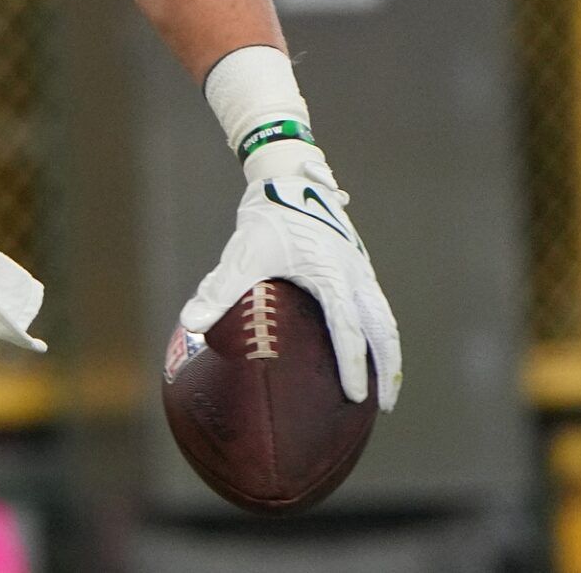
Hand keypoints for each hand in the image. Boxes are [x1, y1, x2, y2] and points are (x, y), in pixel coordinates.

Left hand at [180, 158, 401, 410]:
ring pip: (385, 316)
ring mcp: (359, 267)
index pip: (347, 327)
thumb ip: (219, 290)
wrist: (288, 174)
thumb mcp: (243, 252)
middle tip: (385, 405)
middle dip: (388, 367)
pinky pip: (378, 304)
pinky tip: (370, 349)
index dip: (352, 364)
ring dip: (389, 351)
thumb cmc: (267, 214)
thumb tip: (191, 323)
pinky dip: (381, 331)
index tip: (354, 396)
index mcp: (331, 273)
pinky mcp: (357, 264)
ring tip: (386, 385)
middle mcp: (353, 272)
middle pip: (382, 327)